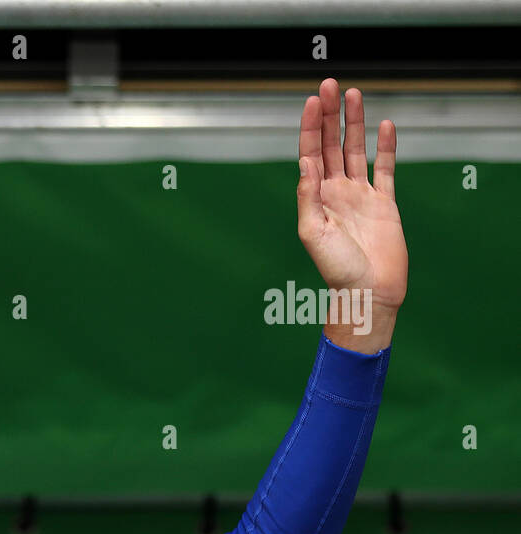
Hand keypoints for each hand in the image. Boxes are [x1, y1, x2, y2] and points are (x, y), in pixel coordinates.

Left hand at [296, 79, 407, 352]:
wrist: (368, 292)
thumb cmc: (336, 269)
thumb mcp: (312, 232)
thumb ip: (308, 196)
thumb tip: (305, 162)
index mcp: (316, 198)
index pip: (311, 154)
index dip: (311, 127)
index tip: (312, 101)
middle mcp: (336, 192)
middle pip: (332, 145)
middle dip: (330, 116)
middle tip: (329, 85)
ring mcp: (361, 196)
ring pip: (356, 150)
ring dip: (354, 123)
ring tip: (352, 94)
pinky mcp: (384, 203)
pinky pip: (386, 168)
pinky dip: (386, 147)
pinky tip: (384, 125)